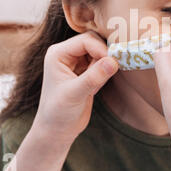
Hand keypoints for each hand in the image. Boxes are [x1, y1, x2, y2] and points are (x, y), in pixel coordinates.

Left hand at [32, 30, 118, 145]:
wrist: (57, 130)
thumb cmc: (58, 113)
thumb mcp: (75, 94)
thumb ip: (93, 77)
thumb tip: (113, 61)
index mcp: (58, 54)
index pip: (85, 40)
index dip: (101, 49)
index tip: (112, 64)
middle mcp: (66, 54)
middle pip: (94, 42)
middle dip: (104, 55)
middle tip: (110, 71)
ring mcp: (76, 62)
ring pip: (99, 51)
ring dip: (105, 63)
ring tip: (98, 83)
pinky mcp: (85, 71)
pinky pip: (101, 62)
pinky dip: (105, 71)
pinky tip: (97, 86)